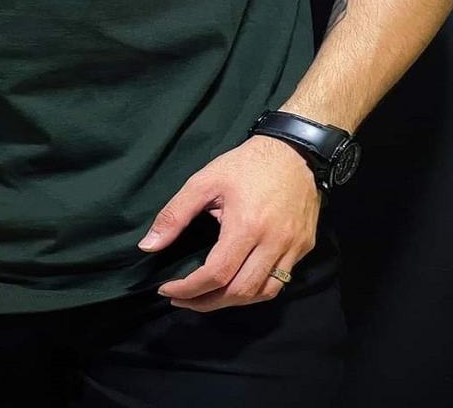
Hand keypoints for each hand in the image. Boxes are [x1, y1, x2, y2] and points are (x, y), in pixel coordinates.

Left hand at [137, 135, 322, 310]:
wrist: (294, 150)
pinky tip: (237, 282)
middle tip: (183, 299)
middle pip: (240, 292)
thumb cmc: (244, 164)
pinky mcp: (304, 248)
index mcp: (247, 225)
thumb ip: (175, 215)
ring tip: (207, 296)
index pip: (216, 274)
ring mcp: (293, 248)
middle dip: (207, 302)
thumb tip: (148, 246)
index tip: (168, 289)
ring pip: (264, 293)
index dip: (189, 288)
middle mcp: (274, 243)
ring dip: (233, 301)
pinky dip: (256, 290)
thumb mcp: (204, 181)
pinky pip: (280, 281)